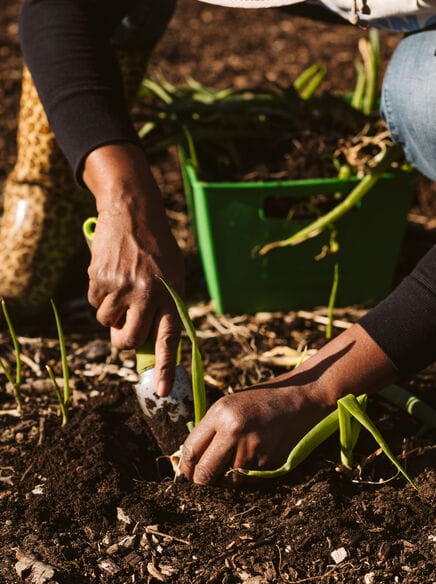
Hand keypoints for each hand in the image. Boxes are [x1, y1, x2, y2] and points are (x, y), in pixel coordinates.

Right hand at [83, 144, 184, 395]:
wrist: (133, 211)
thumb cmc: (157, 248)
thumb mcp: (173, 275)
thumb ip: (165, 308)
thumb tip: (149, 345)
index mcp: (171, 293)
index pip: (170, 338)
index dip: (165, 367)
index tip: (161, 391)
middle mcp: (148, 293)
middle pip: (128, 340)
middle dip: (122, 339)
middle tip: (123, 326)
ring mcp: (122, 287)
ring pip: (107, 322)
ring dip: (111, 312)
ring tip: (123, 285)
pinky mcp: (100, 279)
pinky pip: (95, 304)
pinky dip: (100, 295)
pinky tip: (112, 273)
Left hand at [178, 380, 329, 483]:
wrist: (297, 399)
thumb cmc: (258, 401)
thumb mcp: (228, 405)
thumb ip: (209, 430)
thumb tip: (188, 461)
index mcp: (221, 414)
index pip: (191, 451)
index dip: (184, 467)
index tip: (185, 473)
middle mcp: (235, 432)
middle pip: (204, 475)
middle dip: (200, 481)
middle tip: (201, 479)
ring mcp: (253, 450)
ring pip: (226, 483)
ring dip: (224, 480)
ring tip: (231, 464)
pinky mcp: (268, 464)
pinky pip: (246, 482)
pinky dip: (243, 478)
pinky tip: (249, 461)